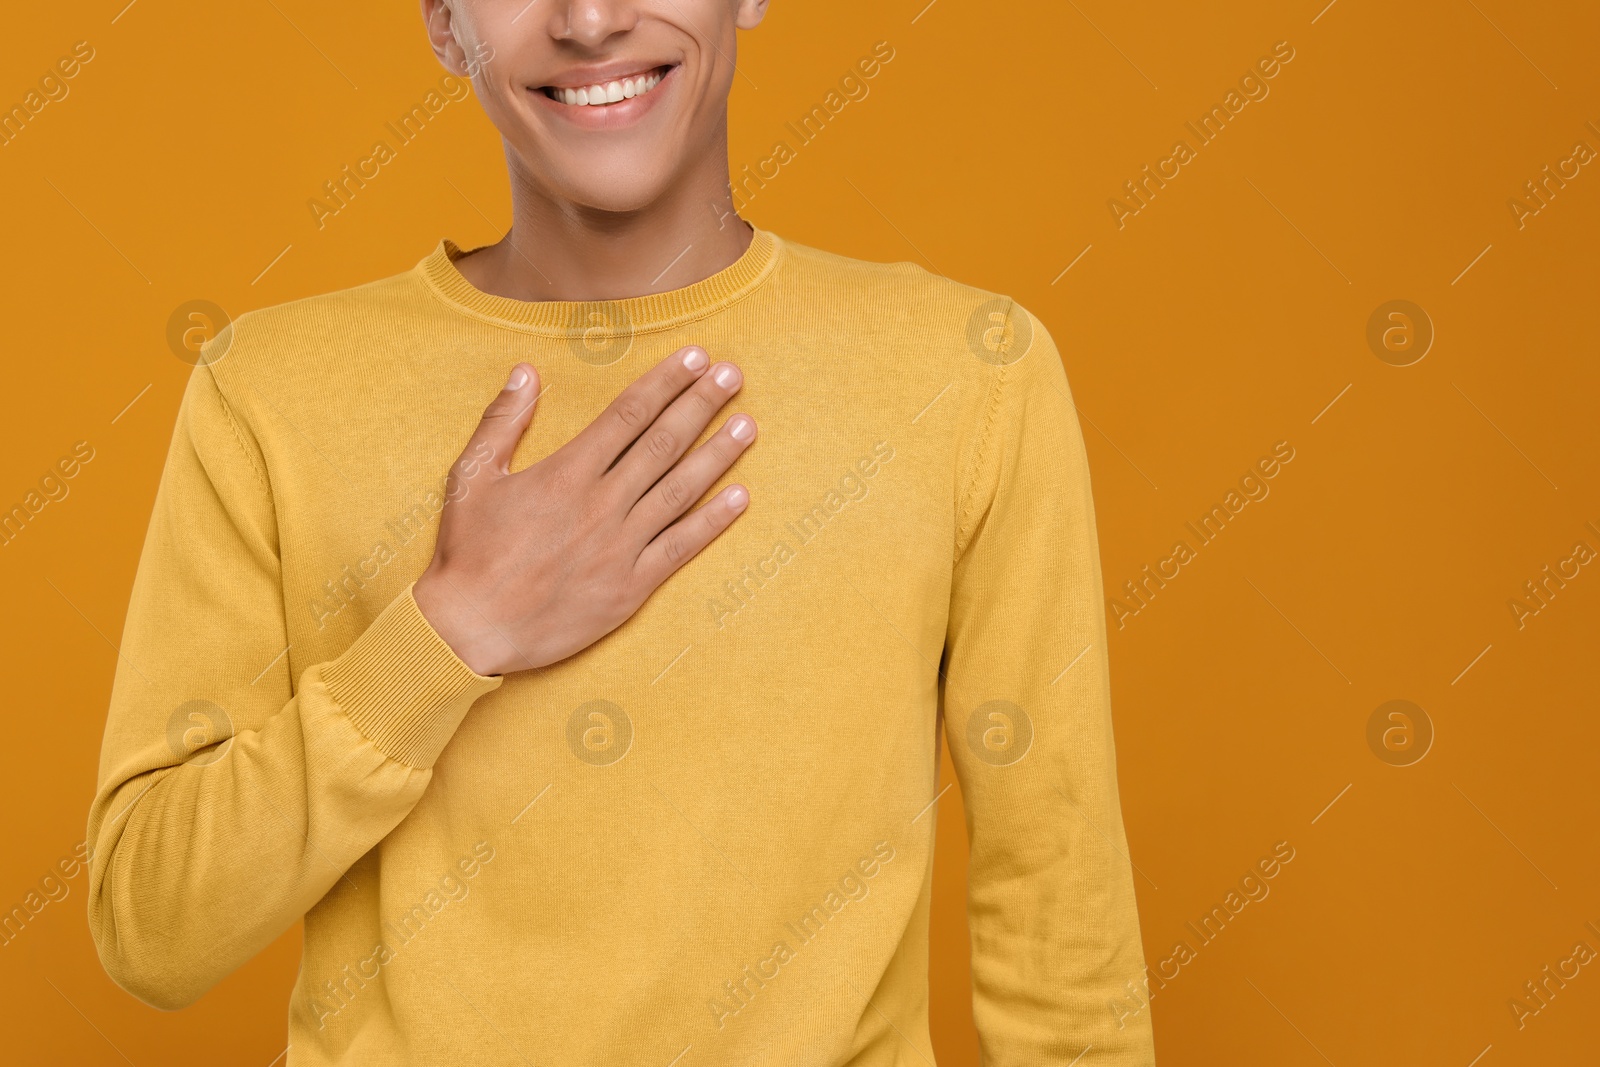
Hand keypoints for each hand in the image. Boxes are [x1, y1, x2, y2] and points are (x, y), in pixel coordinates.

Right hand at [412, 346, 754, 675]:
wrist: (469, 628)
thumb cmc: (467, 553)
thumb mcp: (471, 477)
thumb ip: (502, 421)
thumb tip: (525, 370)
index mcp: (566, 472)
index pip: (628, 414)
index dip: (666, 382)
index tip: (696, 358)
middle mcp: (601, 504)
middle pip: (663, 443)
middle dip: (702, 405)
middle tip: (734, 376)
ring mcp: (620, 546)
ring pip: (680, 491)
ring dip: (717, 455)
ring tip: (748, 425)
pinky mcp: (630, 587)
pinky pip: (680, 548)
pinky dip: (713, 522)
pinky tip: (741, 498)